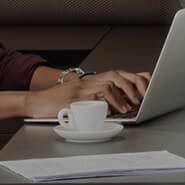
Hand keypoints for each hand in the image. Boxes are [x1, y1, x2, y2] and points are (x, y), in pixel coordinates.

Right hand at [25, 69, 147, 120]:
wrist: (35, 103)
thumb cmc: (56, 103)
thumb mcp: (80, 98)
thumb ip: (99, 99)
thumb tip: (121, 105)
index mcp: (92, 81)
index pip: (119, 74)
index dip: (136, 77)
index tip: (149, 85)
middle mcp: (89, 81)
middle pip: (118, 76)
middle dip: (135, 85)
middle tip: (144, 98)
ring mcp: (83, 88)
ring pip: (110, 84)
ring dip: (123, 95)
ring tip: (130, 107)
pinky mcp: (76, 98)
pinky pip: (97, 96)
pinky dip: (109, 102)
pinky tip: (114, 111)